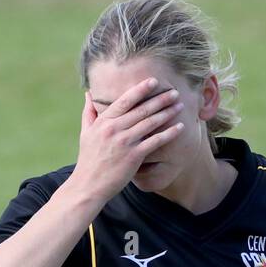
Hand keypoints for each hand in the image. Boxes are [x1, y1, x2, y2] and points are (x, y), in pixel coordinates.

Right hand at [72, 78, 184, 202]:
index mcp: (104, 121)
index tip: (154, 81)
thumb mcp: (85, 133)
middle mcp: (114, 129)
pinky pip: (155, 142)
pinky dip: (169, 133)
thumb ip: (89, 112)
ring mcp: (124, 142)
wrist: (88, 185)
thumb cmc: (88, 160)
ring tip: (179, 106)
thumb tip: (88, 93)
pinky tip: (180, 127)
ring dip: (167, 113)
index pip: (125, 100)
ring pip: (150, 123)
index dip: (141, 89)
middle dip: (160, 99)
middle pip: (141, 109)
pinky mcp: (133, 156)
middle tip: (174, 92)